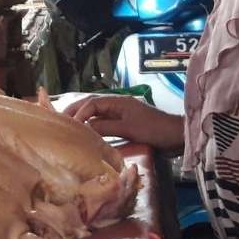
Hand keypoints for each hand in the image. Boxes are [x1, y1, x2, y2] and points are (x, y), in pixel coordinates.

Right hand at [64, 94, 184, 149]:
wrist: (176, 137)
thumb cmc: (154, 130)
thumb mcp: (128, 128)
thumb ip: (105, 127)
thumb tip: (83, 127)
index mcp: (118, 101)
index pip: (92, 103)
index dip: (79, 112)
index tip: (70, 125)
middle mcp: (118, 105)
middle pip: (92, 105)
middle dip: (76, 111)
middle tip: (61, 121)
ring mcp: (122, 115)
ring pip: (97, 114)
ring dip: (84, 118)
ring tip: (70, 127)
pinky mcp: (126, 125)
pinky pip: (105, 123)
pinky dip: (94, 126)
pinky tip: (87, 134)